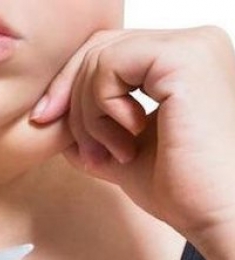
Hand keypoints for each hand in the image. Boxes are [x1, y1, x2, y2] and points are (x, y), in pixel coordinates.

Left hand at [31, 27, 234, 245]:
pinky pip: (109, 66)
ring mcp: (192, 46)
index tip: (46, 121)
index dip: (69, 85)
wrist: (214, 214)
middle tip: (81, 148)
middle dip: (71, 98)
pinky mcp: (183, 58)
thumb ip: (90, 126)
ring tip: (110, 154)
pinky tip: (127, 143)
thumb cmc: (181, 189)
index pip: (107, 52)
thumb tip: (50, 114)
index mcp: (184, 60)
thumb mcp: (119, 150)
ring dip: (88, 114)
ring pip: (100, 58)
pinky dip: (102, 108)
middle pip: (99, 48)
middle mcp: (194, 43)